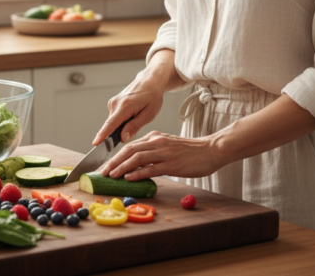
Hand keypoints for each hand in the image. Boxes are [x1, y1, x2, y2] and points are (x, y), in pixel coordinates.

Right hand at [91, 63, 169, 145]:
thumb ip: (134, 127)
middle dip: (119, 133)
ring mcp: (113, 102)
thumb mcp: (148, 114)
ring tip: (136, 117)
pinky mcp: (113, 103)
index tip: (95, 143)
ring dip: (122, 126)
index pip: (111, 123)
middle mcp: (115, 103)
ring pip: (113, 122)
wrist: (150, 82)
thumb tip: (122, 138)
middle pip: (112, 125)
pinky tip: (132, 115)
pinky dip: (121, 121)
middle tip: (134, 129)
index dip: (103, 135)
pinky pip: (114, 118)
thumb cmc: (152, 97)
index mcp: (125, 105)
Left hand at [99, 131, 223, 181]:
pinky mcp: (172, 164)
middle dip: (113, 161)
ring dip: (121, 167)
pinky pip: (150, 168)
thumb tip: (138, 164)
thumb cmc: (191, 151)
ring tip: (111, 175)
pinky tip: (129, 178)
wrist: (211, 150)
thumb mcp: (168, 146)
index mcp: (155, 137)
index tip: (107, 165)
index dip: (116, 155)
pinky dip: (138, 173)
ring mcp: (164, 153)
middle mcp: (157, 142)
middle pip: (129, 150)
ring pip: (136, 158)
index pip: (130, 145)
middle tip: (103, 172)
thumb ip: (153, 152)